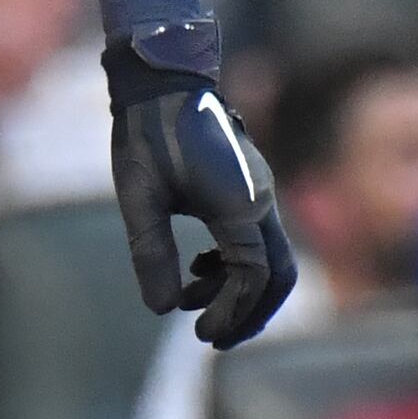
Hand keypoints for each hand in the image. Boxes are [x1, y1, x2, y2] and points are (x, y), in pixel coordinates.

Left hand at [104, 24, 296, 350]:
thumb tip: (163, 309)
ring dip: (238, 288)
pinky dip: (234, 264)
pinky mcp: (250, 188)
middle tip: (211, 338)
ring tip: (190, 300)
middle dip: (250, 312)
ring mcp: (260, 192)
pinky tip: (198, 267)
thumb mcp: (139, 196)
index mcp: (240, 205)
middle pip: (278, 275)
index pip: (253, 277)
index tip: (200, 334)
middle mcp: (261, 200)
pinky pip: (258, 239)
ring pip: (271, 258)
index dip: (230, 312)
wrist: (163, 80)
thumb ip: (151, 252)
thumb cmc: (147, 134)